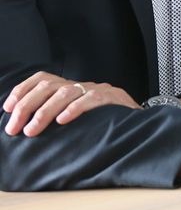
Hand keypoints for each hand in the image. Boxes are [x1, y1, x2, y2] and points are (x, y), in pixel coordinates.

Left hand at [3, 71, 139, 136]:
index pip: (43, 79)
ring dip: (45, 111)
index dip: (23, 90)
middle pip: (49, 85)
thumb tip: (24, 128)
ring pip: (66, 91)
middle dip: (27, 106)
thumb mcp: (77, 116)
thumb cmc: (105, 122)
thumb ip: (57, 117)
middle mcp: (82, 85)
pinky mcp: (112, 97)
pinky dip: (75, 108)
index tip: (7, 108)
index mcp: (72, 88)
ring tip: (32, 130)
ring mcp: (97, 90)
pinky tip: (64, 120)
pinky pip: (92, 98)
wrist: (138, 124)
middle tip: (15, 128)